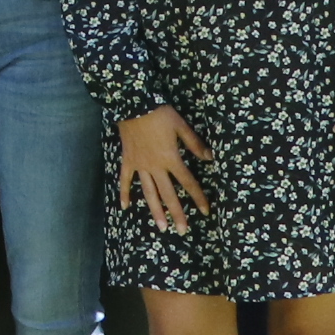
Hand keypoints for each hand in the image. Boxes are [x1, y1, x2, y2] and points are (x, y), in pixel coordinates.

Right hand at [117, 104, 209, 229]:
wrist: (134, 103)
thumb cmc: (160, 114)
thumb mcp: (181, 126)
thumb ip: (195, 144)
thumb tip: (210, 158)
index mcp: (172, 158)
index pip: (188, 182)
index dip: (198, 197)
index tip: (205, 212)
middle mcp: (156, 167)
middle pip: (169, 194)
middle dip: (176, 213)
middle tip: (182, 231)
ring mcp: (140, 166)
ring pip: (149, 192)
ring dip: (155, 211)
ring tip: (161, 228)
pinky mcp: (128, 161)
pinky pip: (125, 180)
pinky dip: (124, 193)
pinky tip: (124, 207)